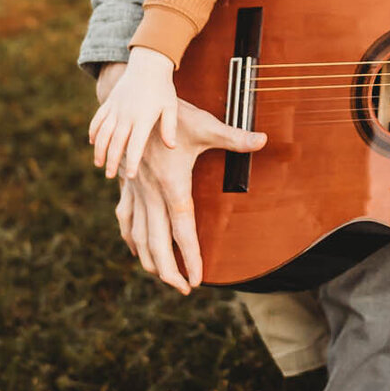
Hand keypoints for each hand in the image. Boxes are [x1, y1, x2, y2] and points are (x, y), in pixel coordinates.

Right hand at [89, 47, 177, 179]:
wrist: (148, 64)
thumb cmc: (163, 88)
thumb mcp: (170, 107)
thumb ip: (169, 127)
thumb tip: (171, 146)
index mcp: (143, 118)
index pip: (136, 144)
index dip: (133, 161)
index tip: (130, 175)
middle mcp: (127, 115)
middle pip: (116, 142)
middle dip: (112, 160)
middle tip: (109, 175)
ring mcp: (116, 108)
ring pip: (103, 133)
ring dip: (99, 149)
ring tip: (98, 164)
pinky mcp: (109, 102)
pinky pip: (98, 119)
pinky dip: (94, 131)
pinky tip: (93, 142)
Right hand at [95, 65, 266, 293]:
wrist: (133, 101)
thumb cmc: (170, 114)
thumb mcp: (205, 125)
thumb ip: (235, 138)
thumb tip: (264, 139)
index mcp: (171, 185)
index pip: (182, 230)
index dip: (189, 257)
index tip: (197, 280)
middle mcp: (150, 193)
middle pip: (156, 243)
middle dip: (169, 271)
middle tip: (184, 289)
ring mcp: (135, 191)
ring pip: (137, 236)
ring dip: (150, 260)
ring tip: (164, 277)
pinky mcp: (126, 185)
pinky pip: (125, 219)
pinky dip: (131, 238)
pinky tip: (136, 249)